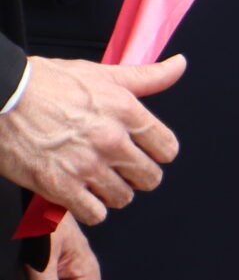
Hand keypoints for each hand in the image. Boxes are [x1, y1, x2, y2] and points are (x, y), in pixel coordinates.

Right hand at [0, 55, 186, 224]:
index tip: (145, 153)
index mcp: (126, 112)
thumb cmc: (46, 83)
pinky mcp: (59, 186)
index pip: (167, 148)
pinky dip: (90, 209)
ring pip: (123, 198)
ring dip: (112, 193)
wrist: (0, 98)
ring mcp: (86, 165)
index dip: (158, 153)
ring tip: (97, 181)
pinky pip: (94, 214)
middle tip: (121, 170)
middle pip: (150, 177)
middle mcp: (111, 140)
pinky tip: (80, 195)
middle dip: (138, 176)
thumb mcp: (102, 73)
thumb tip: (180, 65)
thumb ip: (147, 77)